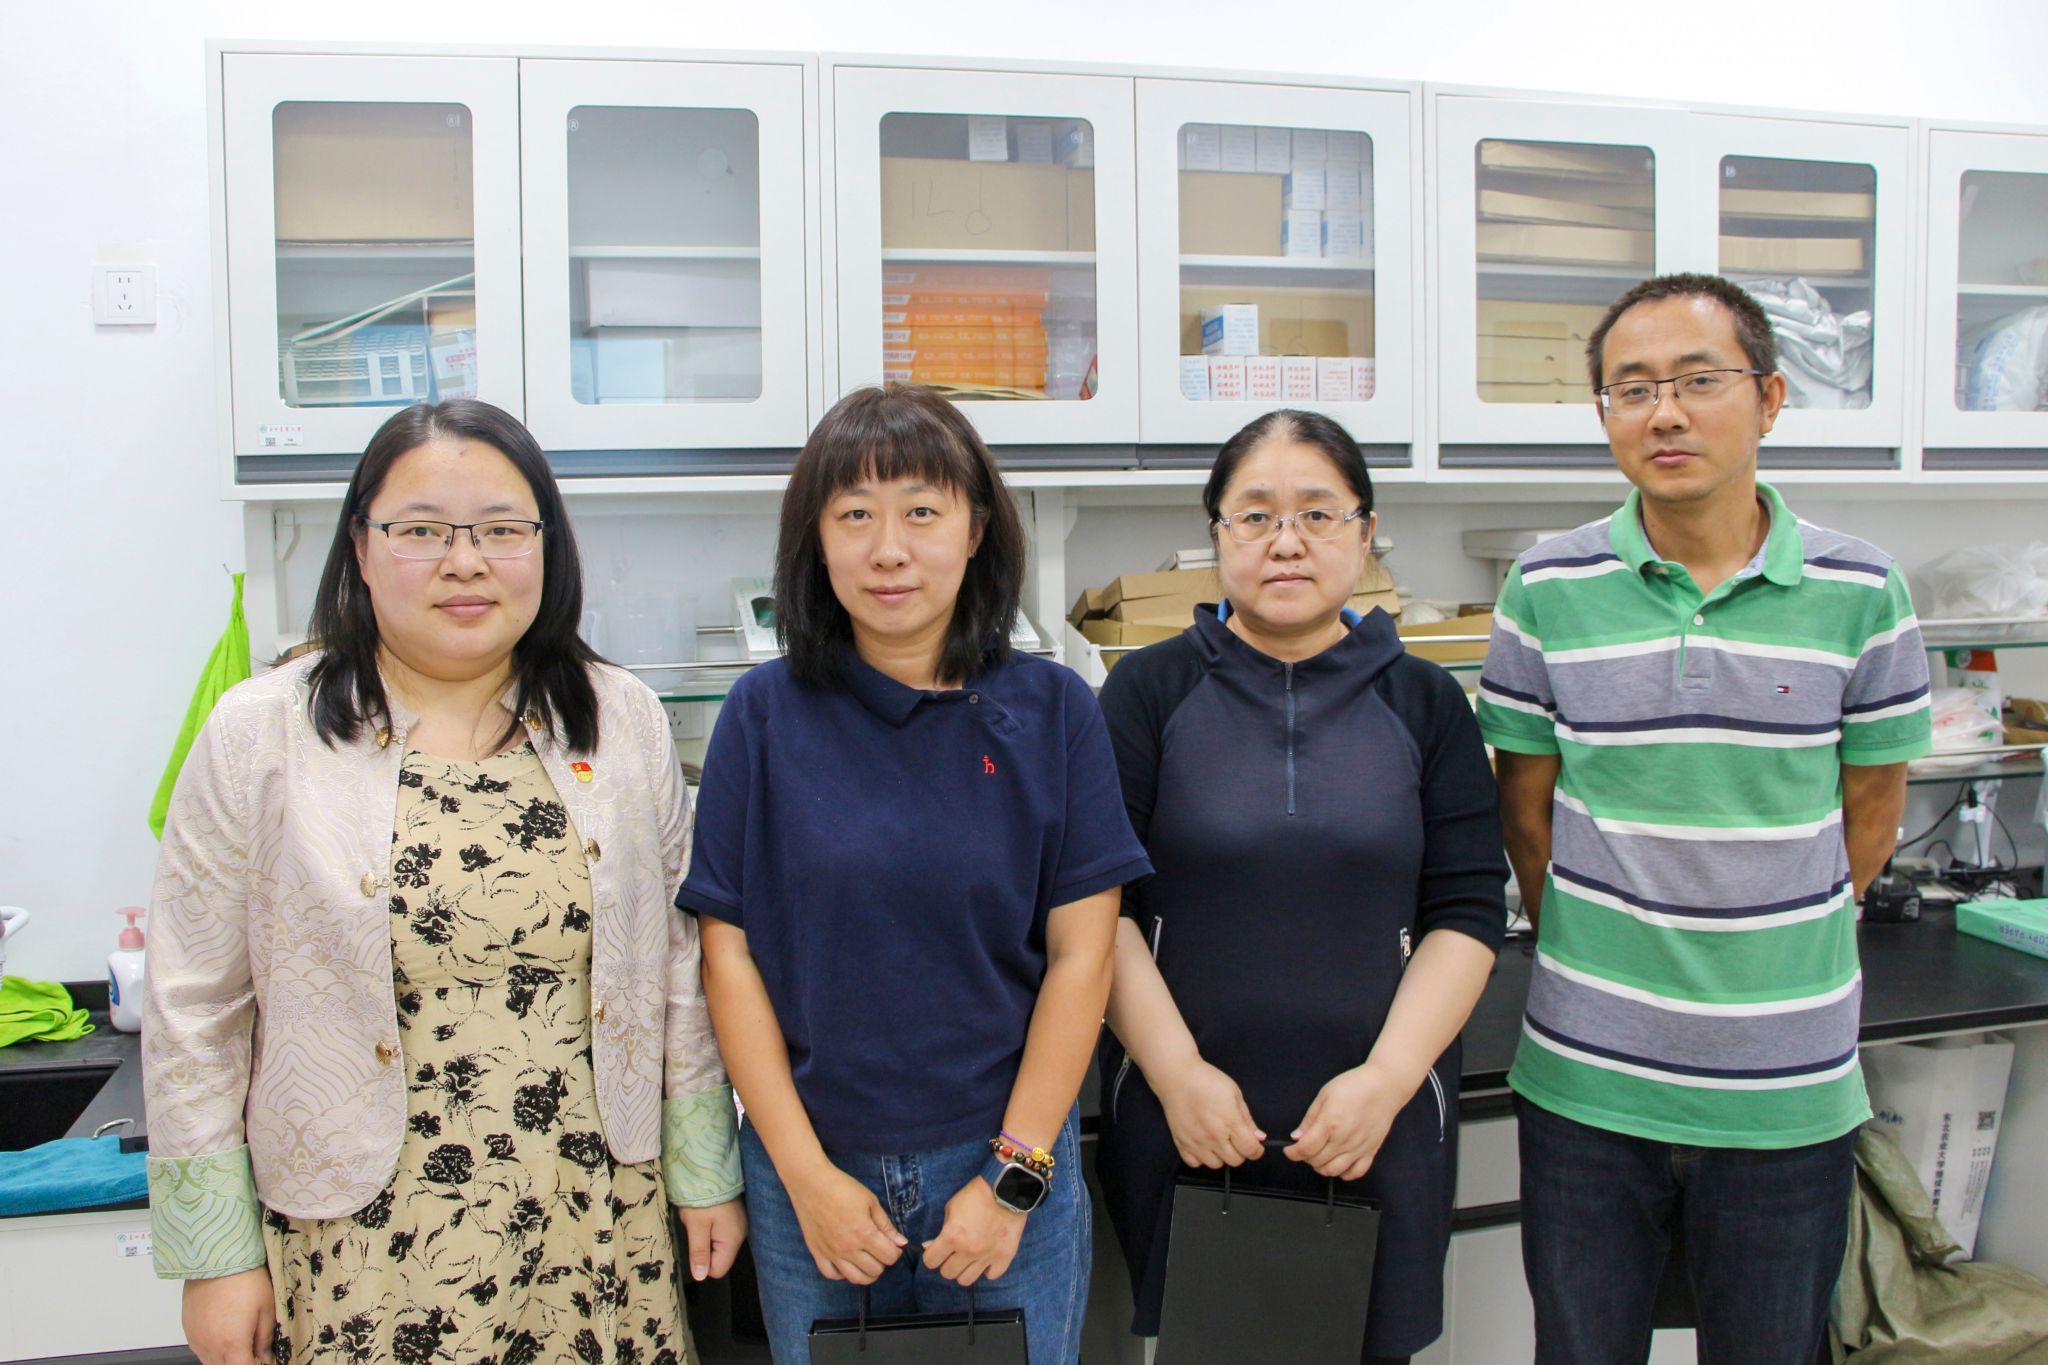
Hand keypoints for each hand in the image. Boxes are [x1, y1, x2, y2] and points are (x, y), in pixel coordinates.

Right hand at [182, 1266, 274, 1364]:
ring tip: (238, 1341)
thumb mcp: (266, 1308)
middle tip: (252, 1351)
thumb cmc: (244, 1279)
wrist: (215, 1260)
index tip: (262, 1361)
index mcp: (232, 1343)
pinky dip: (212, 1351)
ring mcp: (196, 1339)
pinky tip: (223, 1336)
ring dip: (225, 1359)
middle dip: (239, 1363)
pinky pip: (200, 1351)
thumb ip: (265, 1338)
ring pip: (210, 1363)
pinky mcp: (188, 1331)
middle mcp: (210, 1345)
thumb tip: (265, 1356)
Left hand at [677, 1198, 747, 1280]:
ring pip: (719, 1244)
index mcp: (732, 1240)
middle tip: (696, 1230)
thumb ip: (699, 1253)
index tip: (694, 1246)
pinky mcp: (735, 1215)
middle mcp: (740, 1234)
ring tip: (701, 1220)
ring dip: (707, 1237)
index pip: (718, 1270)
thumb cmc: (702, 1199)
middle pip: (719, 1257)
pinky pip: (722, 1232)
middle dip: (704, 1248)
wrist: (710, 1169)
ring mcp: (739, 1224)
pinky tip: (707, 1214)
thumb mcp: (696, 1226)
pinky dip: (712, 1228)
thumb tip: (700, 1277)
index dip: (703, 1264)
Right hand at [787, 1162, 906, 1284]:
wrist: (811, 1183)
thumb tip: (901, 1242)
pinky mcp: (817, 1252)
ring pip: (855, 1278)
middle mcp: (848, 1248)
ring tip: (868, 1261)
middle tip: (881, 1250)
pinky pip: (831, 1274)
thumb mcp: (870, 1201)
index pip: (889, 1256)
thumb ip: (886, 1225)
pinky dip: (842, 1274)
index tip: (893, 1244)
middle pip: (875, 1270)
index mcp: (864, 1233)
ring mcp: (832, 1253)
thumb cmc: (842, 1188)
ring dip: (867, 1273)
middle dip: (883, 1262)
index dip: (896, 1252)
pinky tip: (847, 1264)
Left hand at [921, 1177, 1025, 1286]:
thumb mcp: (951, 1207)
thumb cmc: (976, 1195)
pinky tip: (986, 1259)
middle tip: (952, 1254)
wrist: (1006, 1189)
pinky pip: (991, 1276)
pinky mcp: (1004, 1257)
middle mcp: (968, 1250)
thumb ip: (942, 1230)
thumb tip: (930, 1247)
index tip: (936, 1251)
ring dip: (964, 1270)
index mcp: (952, 1236)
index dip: (931, 1256)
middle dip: (946, 1263)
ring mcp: (987, 1256)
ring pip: (966, 1280)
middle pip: (947, 1273)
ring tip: (968, 1259)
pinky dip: (987, 1270)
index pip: (931, 1261)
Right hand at [1152, 1056, 1265, 1168]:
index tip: (1255, 1145)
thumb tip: (1259, 1137)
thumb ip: (1247, 1119)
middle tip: (1235, 1138)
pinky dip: (1201, 1157)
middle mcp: (1214, 1136)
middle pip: (1235, 1161)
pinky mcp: (1181, 1143)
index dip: (1256, 1150)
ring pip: (1216, 1165)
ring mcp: (1196, 1142)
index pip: (1250, 1149)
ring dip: (1221, 1155)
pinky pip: (1195, 1163)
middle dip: (1240, 1151)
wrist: (1177, 1076)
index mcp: (1230, 1121)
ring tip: (1217, 1140)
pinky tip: (1202, 1143)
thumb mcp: (1235, 1094)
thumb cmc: (1207, 1080)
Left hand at [1283, 1063, 1407, 1180]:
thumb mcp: (1324, 1095)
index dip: (1292, 1153)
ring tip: (1319, 1155)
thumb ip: (1310, 1119)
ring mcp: (1359, 1148)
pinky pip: (1356, 1172)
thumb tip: (1297, 1137)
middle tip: (1305, 1147)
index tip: (1289, 1151)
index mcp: (1330, 1123)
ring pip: (1333, 1170)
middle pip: (1317, 1161)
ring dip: (1321, 1167)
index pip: (1305, 1148)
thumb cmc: (1354, 1085)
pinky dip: (1344, 1173)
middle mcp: (1344, 1139)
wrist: (1384, 1085)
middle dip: (1305, 1157)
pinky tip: (1339, 1163)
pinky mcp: (1371, 1151)